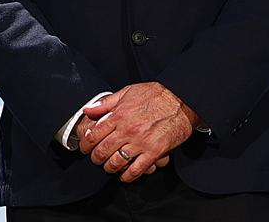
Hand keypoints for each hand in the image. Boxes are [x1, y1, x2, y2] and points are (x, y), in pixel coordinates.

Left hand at [81, 82, 198, 182]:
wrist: (182, 100)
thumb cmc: (157, 95)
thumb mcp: (127, 92)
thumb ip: (106, 103)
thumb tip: (88, 110)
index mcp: (119, 115)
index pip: (93, 135)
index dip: (86, 145)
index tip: (86, 148)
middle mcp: (127, 130)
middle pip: (102, 151)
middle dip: (96, 158)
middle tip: (97, 159)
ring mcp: (140, 142)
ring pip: (116, 163)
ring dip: (109, 168)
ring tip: (110, 166)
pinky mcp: (154, 152)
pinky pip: (136, 170)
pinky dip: (127, 176)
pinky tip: (125, 175)